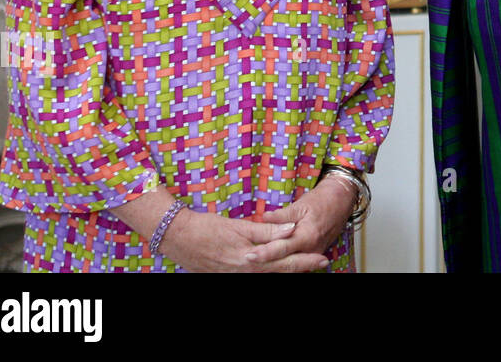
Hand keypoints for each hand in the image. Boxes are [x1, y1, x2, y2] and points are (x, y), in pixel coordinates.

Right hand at [161, 209, 329, 272]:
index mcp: (250, 260)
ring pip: (268, 274)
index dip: (305, 260)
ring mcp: (236, 274)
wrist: (178, 238)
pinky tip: (277, 265)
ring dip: (287, 268)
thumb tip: (292, 230)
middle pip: (279, 271)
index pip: (284, 262)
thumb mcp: (240, 227)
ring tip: (305, 263)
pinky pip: (255, 274)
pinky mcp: (229, 273)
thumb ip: (267, 230)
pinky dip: (270, 269)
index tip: (321, 258)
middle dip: (301, 267)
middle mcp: (245, 271)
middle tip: (321, 262)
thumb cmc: (208, 229)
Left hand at [251, 179, 356, 263]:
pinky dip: (285, 261)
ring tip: (257, 262)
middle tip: (247, 260)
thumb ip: (282, 215)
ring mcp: (314, 252)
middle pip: (284, 260)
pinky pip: (298, 260)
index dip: (264, 253)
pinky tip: (273, 261)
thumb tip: (264, 218)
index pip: (281, 248)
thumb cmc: (323, 200)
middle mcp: (311, 248)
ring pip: (291, 263)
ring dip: (275, 263)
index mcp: (307, 236)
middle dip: (266, 262)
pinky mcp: (315, 252)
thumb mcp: (301, 204)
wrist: (342, 199)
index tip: (250, 255)